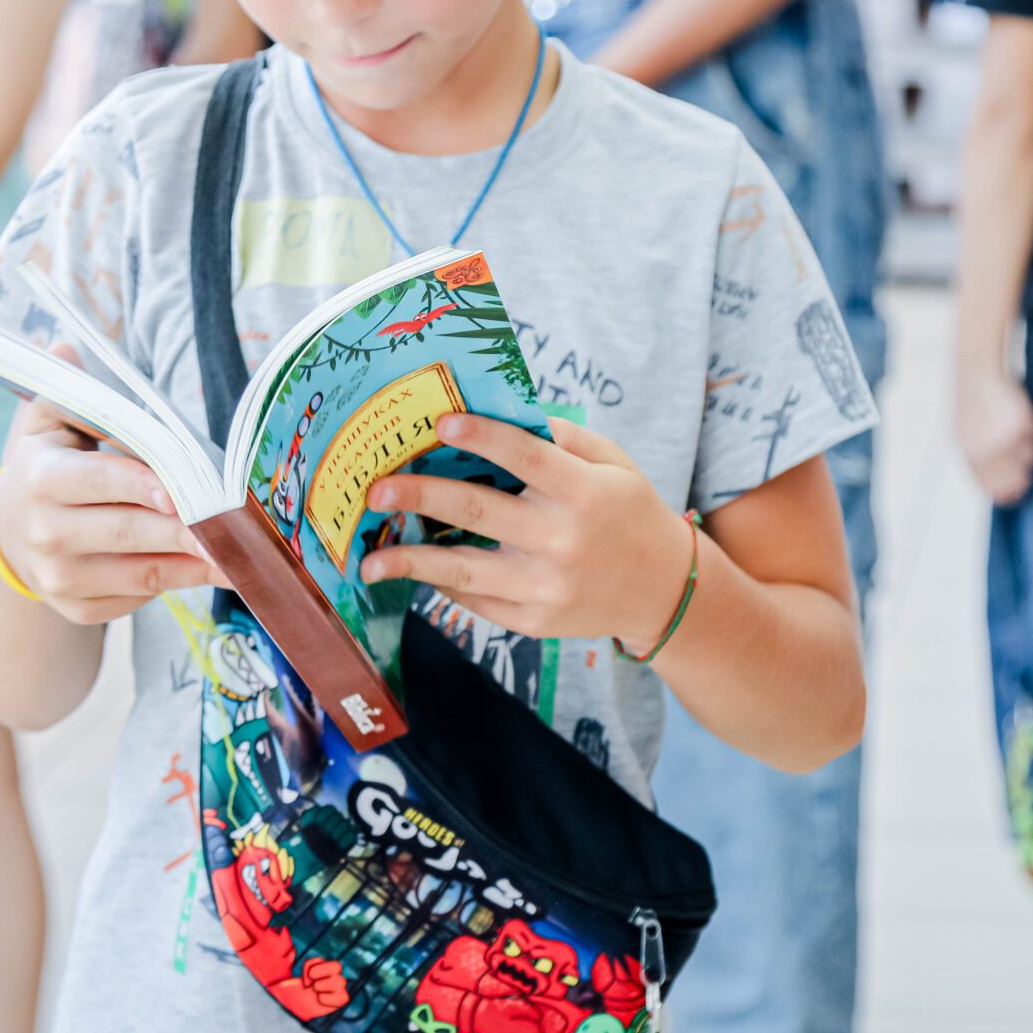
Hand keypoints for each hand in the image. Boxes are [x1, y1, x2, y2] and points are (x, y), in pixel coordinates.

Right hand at [0, 400, 227, 623]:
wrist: (11, 532)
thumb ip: (68, 389)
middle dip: (185, 529)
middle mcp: (45, 534)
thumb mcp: (46, 421)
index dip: (143, 485)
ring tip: (240, 553)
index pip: (100, 480)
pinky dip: (178, 582)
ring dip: (194, 563)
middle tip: (233, 525)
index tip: (183, 490)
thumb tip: (67, 349)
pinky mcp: (78, 609)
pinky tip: (211, 567)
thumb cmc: (46, 463)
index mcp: (40, 479)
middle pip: (129, 531)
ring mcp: (60, 579)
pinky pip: (138, 598)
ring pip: (141, 574)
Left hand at [359, 415, 692, 648]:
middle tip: (378, 488)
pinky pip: (476, 599)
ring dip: (412, 562)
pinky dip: (442, 582)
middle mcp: (564, 541)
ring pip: (466, 571)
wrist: (663, 591)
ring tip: (369, 560)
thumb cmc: (629, 512)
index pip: (526, 458)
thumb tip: (498, 411)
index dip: (482, 438)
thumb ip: (561, 437)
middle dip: (424, 497)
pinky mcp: (534, 621)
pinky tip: (413, 568)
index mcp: (585, 492)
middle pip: (482, 512)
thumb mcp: (613, 463)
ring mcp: (546, 587)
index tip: (439, 423)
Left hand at [956, 369, 1032, 505]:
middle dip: (1025, 477)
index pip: (993, 489)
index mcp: (970, 456)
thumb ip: (979, 461)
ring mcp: (1004, 440)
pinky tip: (1025, 416)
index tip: (1018, 495)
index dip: (1008, 494)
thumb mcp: (966, 436)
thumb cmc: (973, 405)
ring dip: (1032, 446)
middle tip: (1027, 465)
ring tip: (1020, 430)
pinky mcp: (1020, 426)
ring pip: (1032, 457)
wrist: (975, 374)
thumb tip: (999, 490)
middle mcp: (986, 452)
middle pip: (1016, 480)